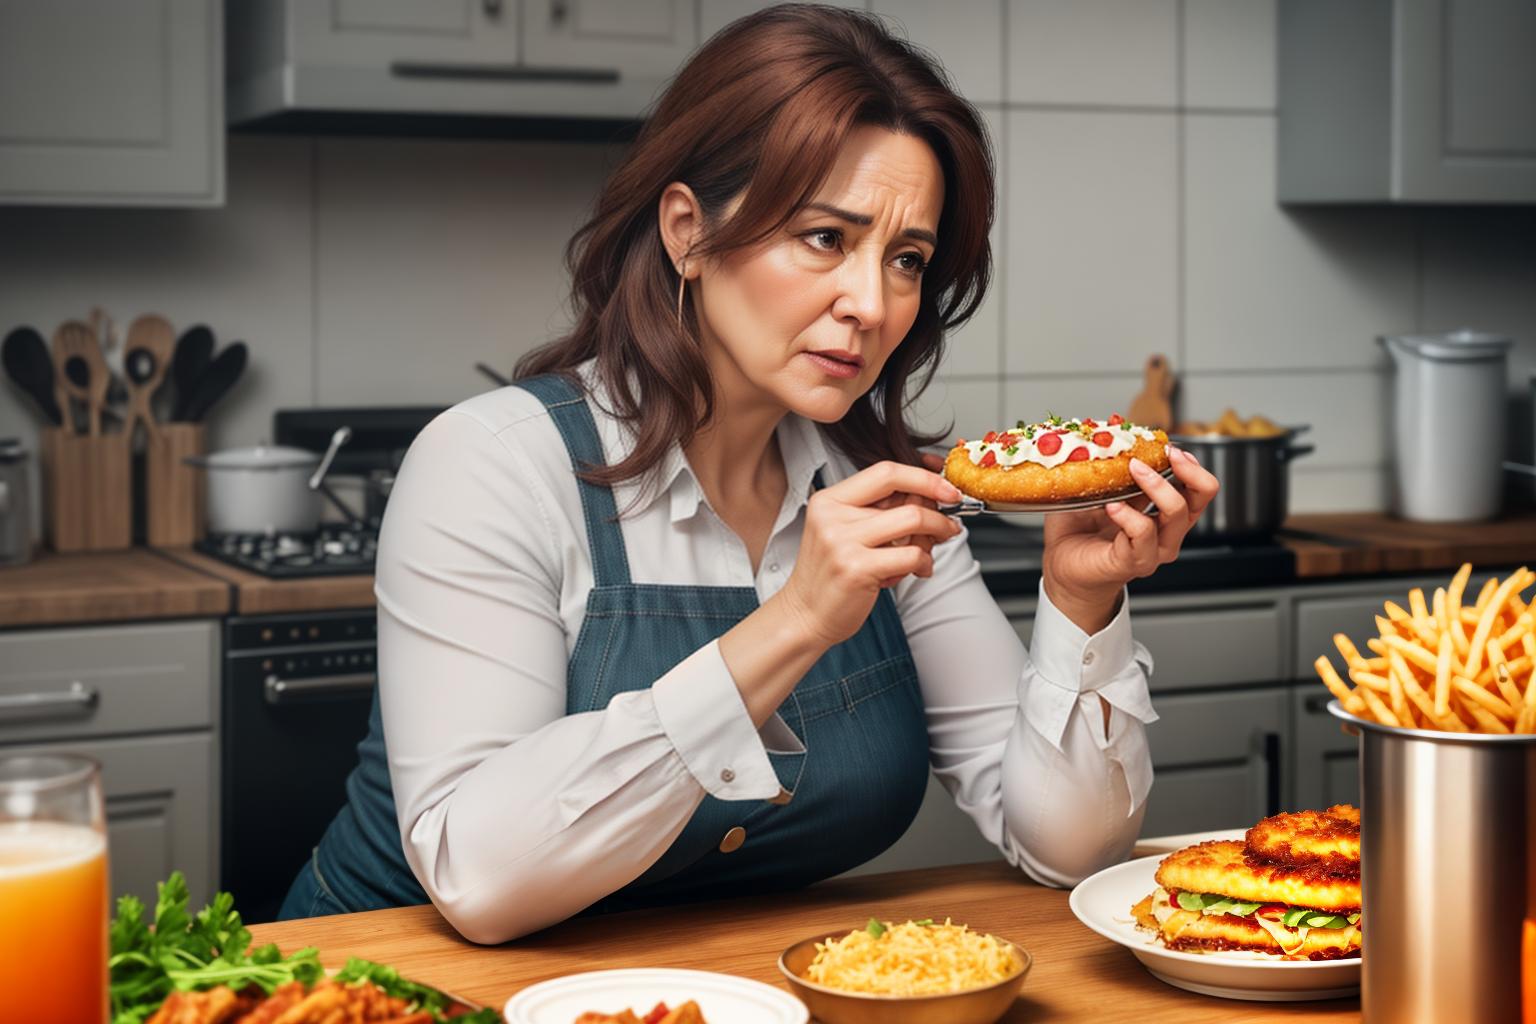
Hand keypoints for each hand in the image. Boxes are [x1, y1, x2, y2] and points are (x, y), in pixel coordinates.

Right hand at [777, 460, 962, 648]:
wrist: (804, 615)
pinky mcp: (857, 569)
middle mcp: (832, 516)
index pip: (885, 471)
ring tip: (933, 547)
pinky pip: (911, 555)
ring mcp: (842, 542)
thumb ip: (879, 512)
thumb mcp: (845, 532)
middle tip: (947, 525)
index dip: (923, 476)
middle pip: (905, 497)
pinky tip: (919, 569)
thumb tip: (927, 497)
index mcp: (829, 500)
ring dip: (937, 533)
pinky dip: (924, 562)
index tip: (945, 487)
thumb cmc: (830, 575)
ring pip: (913, 520)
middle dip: (938, 512)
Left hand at [1042, 445, 1219, 631]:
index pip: (1199, 488)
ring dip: (1157, 485)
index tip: (1171, 448)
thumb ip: (1114, 472)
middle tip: (1164, 454)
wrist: (1062, 566)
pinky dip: (1128, 515)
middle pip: (1201, 498)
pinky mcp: (1134, 561)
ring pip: (1176, 514)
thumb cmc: (1079, 530)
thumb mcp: (1100, 491)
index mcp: (1165, 514)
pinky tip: (1112, 506)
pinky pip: (1142, 534)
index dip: (1192, 465)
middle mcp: (1167, 533)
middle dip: (1187, 470)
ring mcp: (1153, 549)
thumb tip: (1114, 438)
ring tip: (1134, 469)